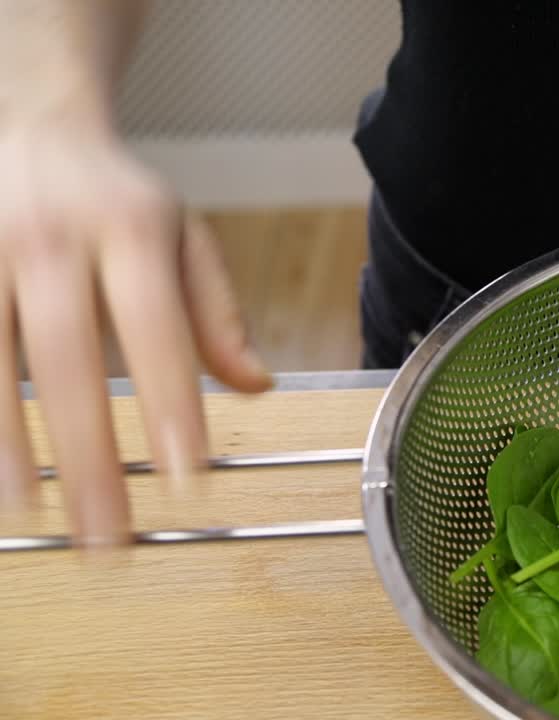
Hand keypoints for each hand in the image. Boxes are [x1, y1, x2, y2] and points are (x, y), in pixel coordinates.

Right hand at [0, 120, 271, 543]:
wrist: (31, 120)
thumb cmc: (117, 198)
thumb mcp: (183, 236)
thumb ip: (217, 314)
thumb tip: (258, 386)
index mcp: (130, 228)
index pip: (157, 329)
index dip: (172, 406)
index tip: (188, 478)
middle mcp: (50, 236)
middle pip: (66, 358)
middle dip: (86, 454)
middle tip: (108, 535)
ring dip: (5, 445)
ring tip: (31, 514)